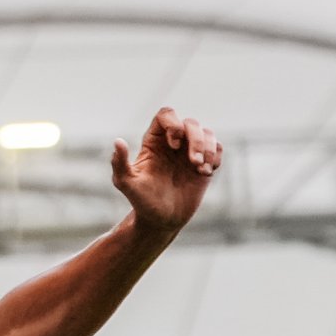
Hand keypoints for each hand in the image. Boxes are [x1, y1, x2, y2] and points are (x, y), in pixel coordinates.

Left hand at [111, 107, 220, 231]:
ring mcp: (190, 152)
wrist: (161, 220)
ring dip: (208, 148)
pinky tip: (206, 173)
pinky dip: (216, 156)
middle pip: (190, 123)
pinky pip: (217, 148)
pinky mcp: (205, 163)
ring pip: (206, 132)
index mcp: (154, 141)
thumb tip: (118, 141)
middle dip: (196, 140)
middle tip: (193, 163)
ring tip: (201, 169)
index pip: (166, 115)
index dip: (173, 124)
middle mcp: (174, 142)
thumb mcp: (126, 184)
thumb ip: (119, 163)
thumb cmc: (141, 201)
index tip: (174, 145)